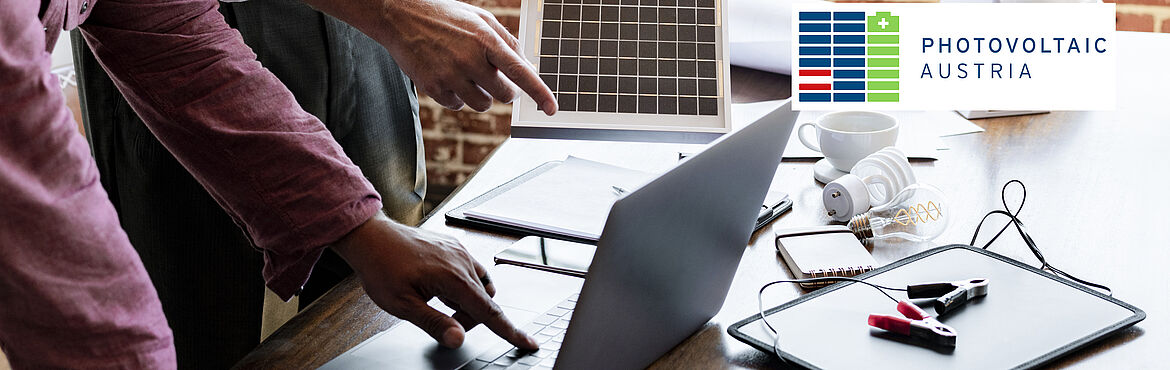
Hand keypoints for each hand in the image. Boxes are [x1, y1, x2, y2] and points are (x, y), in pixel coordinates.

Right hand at [306, 0, 556, 113]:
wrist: (401, 16)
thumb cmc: (446, 16)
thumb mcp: (481, 18)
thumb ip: (506, 41)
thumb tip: (527, 66)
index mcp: (487, 39)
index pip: (521, 72)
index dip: (540, 93)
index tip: (553, 109)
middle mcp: (471, 59)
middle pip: (504, 94)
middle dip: (503, 89)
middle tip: (491, 76)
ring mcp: (451, 75)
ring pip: (482, 104)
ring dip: (481, 95)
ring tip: (465, 73)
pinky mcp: (434, 88)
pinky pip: (458, 106)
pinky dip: (457, 96)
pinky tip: (447, 76)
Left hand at [332, 212, 537, 349]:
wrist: (370, 236)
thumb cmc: (381, 267)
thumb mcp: (402, 305)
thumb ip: (434, 323)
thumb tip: (459, 339)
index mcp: (452, 278)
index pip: (490, 313)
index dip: (511, 332)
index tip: (529, 343)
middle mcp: (461, 262)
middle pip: (485, 302)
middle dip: (470, 318)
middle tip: (442, 322)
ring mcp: (459, 252)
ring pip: (480, 287)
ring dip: (468, 302)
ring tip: (437, 303)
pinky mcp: (454, 247)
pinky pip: (472, 271)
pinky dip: (464, 286)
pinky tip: (440, 288)